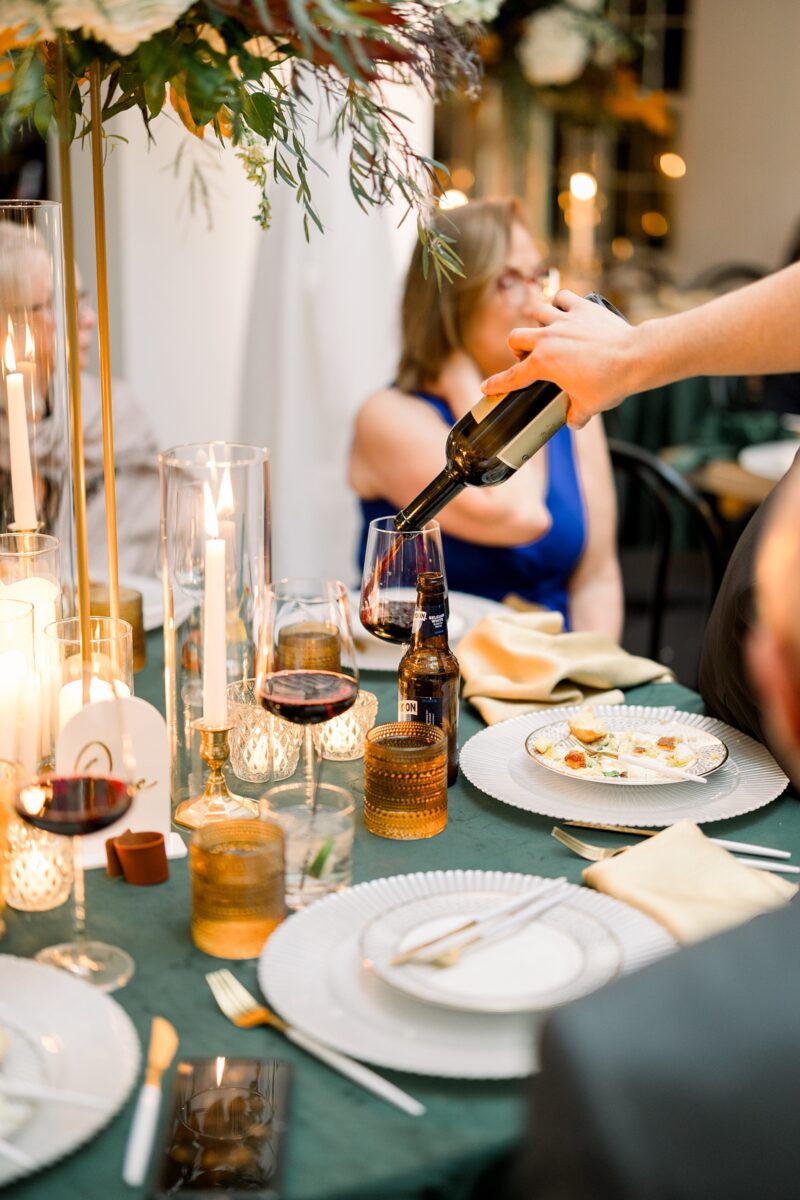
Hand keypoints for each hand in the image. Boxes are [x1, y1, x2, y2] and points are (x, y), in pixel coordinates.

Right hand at [480, 291, 640, 428]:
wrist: (635, 357)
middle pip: (516, 337)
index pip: (512, 377)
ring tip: (548, 332)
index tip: (486, 388)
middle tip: (530, 358)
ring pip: (537, 312)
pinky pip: (562, 297)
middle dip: (517, 348)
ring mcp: (564, 320)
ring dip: (538, 323)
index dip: (496, 385)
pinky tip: (565, 311)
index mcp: (543, 365)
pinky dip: (560, 303)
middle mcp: (547, 339)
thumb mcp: (589, 406)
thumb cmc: (610, 383)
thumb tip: (572, 422)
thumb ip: (575, 415)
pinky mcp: (582, 308)